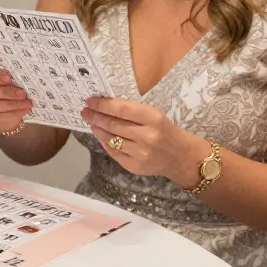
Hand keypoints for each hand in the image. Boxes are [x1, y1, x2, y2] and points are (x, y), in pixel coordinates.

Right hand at [0, 61, 32, 132]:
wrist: (6, 103)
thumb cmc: (6, 83)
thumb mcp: (8, 74)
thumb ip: (10, 73)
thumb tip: (22, 77)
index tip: (7, 78)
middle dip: (5, 93)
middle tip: (22, 94)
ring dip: (10, 105)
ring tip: (25, 103)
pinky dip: (10, 114)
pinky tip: (22, 111)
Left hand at [82, 96, 199, 184]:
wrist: (181, 157)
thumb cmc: (166, 131)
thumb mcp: (155, 116)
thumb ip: (133, 112)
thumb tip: (105, 106)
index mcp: (153, 119)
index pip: (121, 110)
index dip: (103, 105)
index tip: (90, 101)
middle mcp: (146, 136)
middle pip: (113, 125)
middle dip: (95, 117)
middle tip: (85, 111)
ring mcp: (139, 153)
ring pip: (110, 139)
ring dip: (97, 129)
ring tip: (91, 122)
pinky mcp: (134, 166)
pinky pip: (114, 152)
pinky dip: (105, 143)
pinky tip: (101, 136)